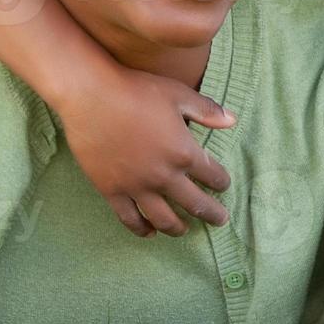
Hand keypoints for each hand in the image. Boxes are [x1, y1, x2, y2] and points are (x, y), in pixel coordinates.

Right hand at [53, 53, 235, 236]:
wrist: (91, 96)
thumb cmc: (136, 90)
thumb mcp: (178, 94)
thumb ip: (206, 110)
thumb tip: (232, 120)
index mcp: (184, 152)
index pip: (212, 175)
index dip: (221, 182)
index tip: (223, 185)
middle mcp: (163, 176)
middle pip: (195, 204)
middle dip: (212, 214)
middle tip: (220, 220)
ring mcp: (136, 186)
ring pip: (163, 219)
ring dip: (178, 228)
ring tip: (185, 230)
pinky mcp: (112, 190)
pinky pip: (129, 218)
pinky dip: (141, 229)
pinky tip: (149, 232)